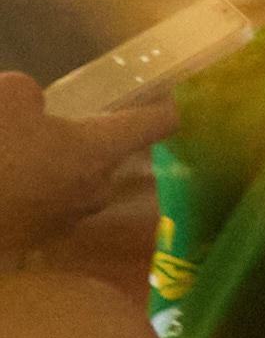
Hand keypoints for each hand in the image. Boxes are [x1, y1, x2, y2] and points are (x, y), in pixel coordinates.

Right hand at [0, 72, 173, 257]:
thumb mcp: (6, 96)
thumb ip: (29, 96)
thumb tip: (33, 108)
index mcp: (98, 150)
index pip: (154, 124)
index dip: (165, 107)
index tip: (174, 101)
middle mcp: (94, 190)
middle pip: (106, 157)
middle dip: (83, 140)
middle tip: (50, 125)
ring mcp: (63, 222)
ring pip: (71, 183)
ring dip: (51, 168)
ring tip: (15, 152)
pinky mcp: (33, 241)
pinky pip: (42, 205)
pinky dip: (26, 191)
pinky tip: (3, 179)